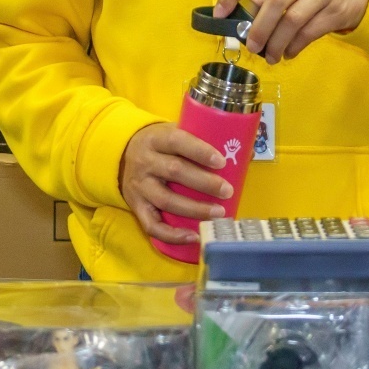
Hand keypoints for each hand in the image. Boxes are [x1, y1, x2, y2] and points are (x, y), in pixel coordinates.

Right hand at [119, 121, 232, 246]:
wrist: (122, 155)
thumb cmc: (160, 145)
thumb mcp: (172, 132)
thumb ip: (201, 140)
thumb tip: (247, 153)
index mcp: (156, 139)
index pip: (177, 141)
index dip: (200, 151)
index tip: (221, 161)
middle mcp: (144, 162)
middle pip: (174, 171)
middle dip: (204, 183)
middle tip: (228, 191)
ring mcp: (139, 186)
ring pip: (166, 200)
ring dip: (194, 209)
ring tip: (218, 213)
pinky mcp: (136, 207)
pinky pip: (152, 225)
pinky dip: (172, 235)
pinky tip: (193, 236)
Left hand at [217, 0, 368, 62]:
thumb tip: (240, 20)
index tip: (220, 14)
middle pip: (275, 2)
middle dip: (259, 28)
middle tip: (251, 47)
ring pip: (293, 20)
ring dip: (277, 43)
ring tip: (270, 57)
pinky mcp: (335, 12)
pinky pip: (309, 33)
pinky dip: (295, 47)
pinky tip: (288, 54)